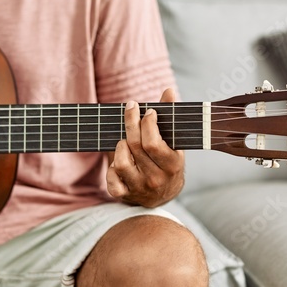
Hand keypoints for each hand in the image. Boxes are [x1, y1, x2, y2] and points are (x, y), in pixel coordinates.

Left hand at [106, 88, 184, 206]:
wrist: (165, 194)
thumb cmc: (168, 160)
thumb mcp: (175, 142)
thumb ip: (170, 117)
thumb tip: (169, 91)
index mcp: (172, 164)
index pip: (152, 142)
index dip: (147, 123)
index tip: (147, 111)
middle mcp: (157, 178)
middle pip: (135, 146)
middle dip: (131, 122)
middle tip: (130, 108)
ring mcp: (140, 188)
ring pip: (121, 163)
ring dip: (121, 146)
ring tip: (126, 141)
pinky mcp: (126, 195)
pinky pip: (111, 182)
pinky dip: (111, 170)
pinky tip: (118, 163)